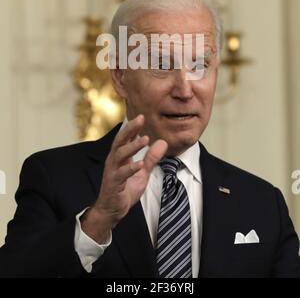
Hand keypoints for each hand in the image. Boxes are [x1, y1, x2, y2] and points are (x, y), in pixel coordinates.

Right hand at [81, 115, 167, 242]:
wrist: (111, 211)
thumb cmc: (125, 190)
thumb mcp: (142, 173)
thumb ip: (151, 158)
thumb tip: (162, 142)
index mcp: (120, 157)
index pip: (125, 138)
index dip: (133, 127)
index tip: (142, 116)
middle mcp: (113, 161)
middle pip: (120, 141)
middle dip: (130, 129)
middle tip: (140, 119)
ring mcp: (112, 172)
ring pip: (120, 155)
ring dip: (132, 146)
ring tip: (145, 140)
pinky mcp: (113, 184)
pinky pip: (121, 174)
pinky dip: (130, 168)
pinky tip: (140, 164)